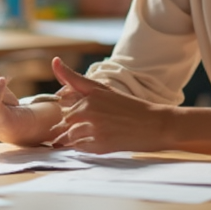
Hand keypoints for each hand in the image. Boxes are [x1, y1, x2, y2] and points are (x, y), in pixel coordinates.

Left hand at [50, 57, 172, 152]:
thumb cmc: (131, 107)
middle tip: (90, 127)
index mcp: (92, 92)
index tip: (67, 105)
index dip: (62, 102)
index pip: (62, 97)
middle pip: (65, 119)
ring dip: (75, 138)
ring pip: (69, 135)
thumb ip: (78, 80)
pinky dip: (83, 148)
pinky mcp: (99, 144)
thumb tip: (54, 62)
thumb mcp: (105, 89)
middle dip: (71, 125)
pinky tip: (98, 142)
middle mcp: (90, 107)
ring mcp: (94, 126)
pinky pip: (78, 148)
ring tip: (95, 136)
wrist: (156, 125)